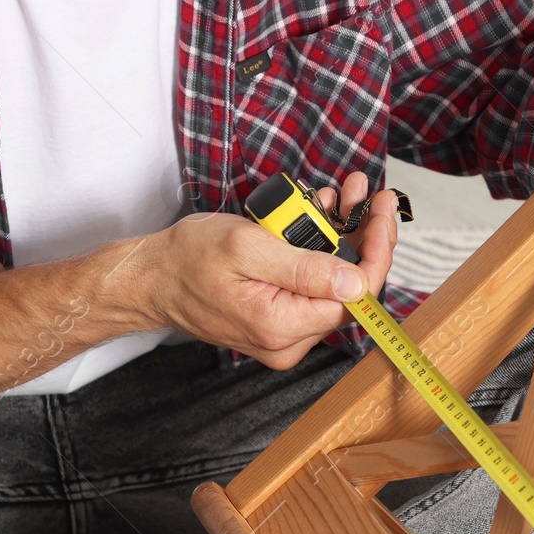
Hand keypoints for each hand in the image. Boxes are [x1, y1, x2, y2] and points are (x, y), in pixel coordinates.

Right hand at [138, 172, 400, 368]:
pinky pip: (313, 286)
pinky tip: (317, 218)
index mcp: (283, 326)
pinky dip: (320, 250)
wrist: (151, 279)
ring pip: (334, 284)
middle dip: (361, 235)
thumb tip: (356, 282)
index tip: (382, 210)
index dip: (377, 249)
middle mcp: (289, 340)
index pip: (357, 295)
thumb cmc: (186, 260)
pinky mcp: (280, 323)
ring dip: (342, 237)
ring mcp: (285, 335)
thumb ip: (303, 268)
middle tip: (364, 193)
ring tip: (340, 196)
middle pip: (351, 289)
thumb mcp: (246, 248)